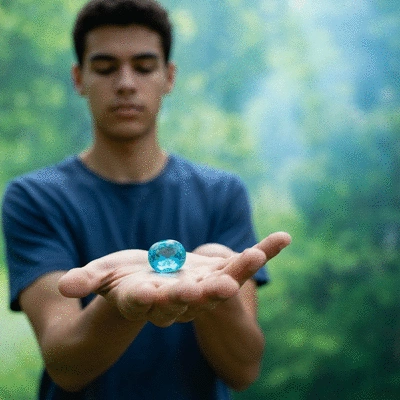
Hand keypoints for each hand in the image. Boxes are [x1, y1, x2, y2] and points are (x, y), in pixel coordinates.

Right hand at [58, 232, 290, 326]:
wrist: (156, 278)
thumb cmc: (127, 277)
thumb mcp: (104, 274)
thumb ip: (88, 280)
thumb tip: (62, 288)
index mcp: (151, 298)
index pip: (149, 302)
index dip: (151, 300)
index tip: (152, 295)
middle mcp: (182, 297)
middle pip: (194, 297)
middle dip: (206, 292)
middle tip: (222, 289)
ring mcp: (205, 284)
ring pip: (225, 279)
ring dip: (241, 268)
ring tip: (256, 255)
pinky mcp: (222, 269)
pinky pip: (245, 260)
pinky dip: (265, 250)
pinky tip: (285, 237)